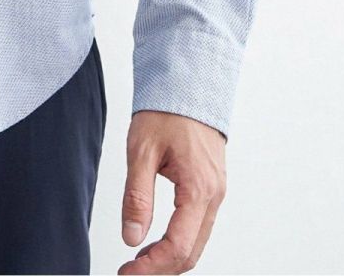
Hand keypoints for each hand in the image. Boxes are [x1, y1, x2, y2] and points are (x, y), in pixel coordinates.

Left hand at [117, 109, 226, 273]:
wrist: (188, 85)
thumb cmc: (166, 111)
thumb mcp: (141, 150)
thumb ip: (137, 196)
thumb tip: (132, 237)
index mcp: (198, 188)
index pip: (178, 246)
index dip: (152, 267)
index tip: (127, 272)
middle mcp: (213, 195)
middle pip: (191, 252)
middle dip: (161, 268)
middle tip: (130, 271)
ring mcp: (216, 192)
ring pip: (196, 243)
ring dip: (170, 258)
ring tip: (139, 260)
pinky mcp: (211, 187)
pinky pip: (199, 227)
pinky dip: (179, 241)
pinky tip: (157, 241)